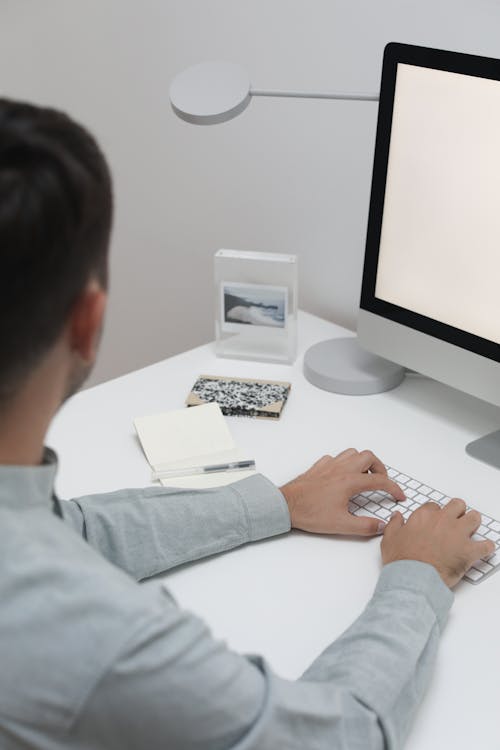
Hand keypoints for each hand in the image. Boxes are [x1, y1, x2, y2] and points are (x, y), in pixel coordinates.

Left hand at [279, 448, 404, 536]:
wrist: (286, 505)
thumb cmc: (309, 512)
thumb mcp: (341, 525)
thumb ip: (365, 526)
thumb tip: (381, 526)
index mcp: (349, 481)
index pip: (380, 481)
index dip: (394, 488)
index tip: (399, 496)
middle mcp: (341, 469)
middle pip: (369, 457)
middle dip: (380, 468)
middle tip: (382, 482)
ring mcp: (329, 465)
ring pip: (352, 453)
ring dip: (363, 462)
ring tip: (365, 476)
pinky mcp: (318, 467)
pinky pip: (336, 457)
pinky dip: (345, 463)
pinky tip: (343, 475)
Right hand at [381, 498, 494, 587]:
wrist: (414, 577)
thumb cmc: (402, 560)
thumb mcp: (390, 539)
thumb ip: (394, 524)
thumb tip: (396, 516)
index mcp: (424, 516)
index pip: (433, 506)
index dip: (434, 514)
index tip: (433, 521)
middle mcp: (443, 520)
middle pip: (457, 505)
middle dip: (457, 511)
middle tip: (454, 521)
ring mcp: (458, 534)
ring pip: (474, 518)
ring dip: (473, 523)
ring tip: (471, 530)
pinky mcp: (469, 551)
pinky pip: (486, 545)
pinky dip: (486, 547)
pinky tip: (484, 549)